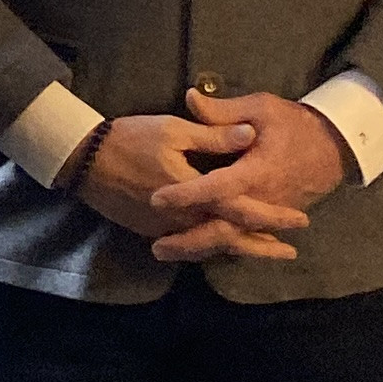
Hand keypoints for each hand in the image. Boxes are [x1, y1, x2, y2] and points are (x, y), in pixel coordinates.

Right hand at [75, 110, 311, 264]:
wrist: (83, 160)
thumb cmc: (130, 138)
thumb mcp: (174, 129)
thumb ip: (214, 134)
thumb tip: (250, 135)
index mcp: (195, 193)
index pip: (243, 210)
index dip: (273, 216)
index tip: (300, 221)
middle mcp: (184, 219)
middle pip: (230, 239)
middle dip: (261, 246)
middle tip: (288, 252)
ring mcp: (165, 228)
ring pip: (209, 244)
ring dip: (238, 248)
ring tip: (261, 251)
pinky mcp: (150, 229)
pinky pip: (189, 242)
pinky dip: (210, 245)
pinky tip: (220, 243)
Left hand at [140, 86, 349, 260]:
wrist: (336, 148)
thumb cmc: (295, 124)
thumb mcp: (262, 108)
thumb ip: (223, 110)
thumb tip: (189, 98)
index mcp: (258, 171)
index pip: (218, 187)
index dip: (188, 194)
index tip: (157, 198)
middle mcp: (263, 199)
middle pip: (224, 227)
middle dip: (189, 239)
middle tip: (155, 247)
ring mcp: (268, 213)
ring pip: (232, 239)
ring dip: (199, 248)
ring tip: (163, 252)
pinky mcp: (271, 219)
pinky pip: (243, 238)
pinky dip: (218, 246)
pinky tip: (192, 252)